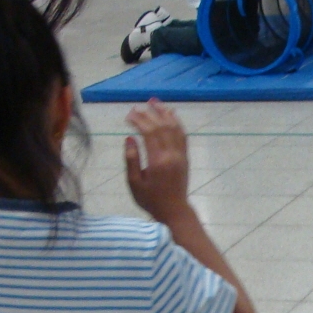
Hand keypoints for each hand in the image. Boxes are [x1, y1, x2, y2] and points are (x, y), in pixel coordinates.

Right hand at [124, 99, 191, 222]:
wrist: (174, 211)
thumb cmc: (150, 199)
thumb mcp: (134, 183)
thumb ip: (131, 159)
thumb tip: (129, 138)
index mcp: (158, 161)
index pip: (149, 133)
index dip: (138, 121)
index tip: (128, 115)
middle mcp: (172, 155)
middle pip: (161, 127)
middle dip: (148, 114)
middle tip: (136, 106)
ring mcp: (181, 155)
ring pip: (174, 128)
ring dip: (164, 113)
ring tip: (154, 101)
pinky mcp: (185, 157)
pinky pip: (182, 135)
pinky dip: (176, 122)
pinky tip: (170, 114)